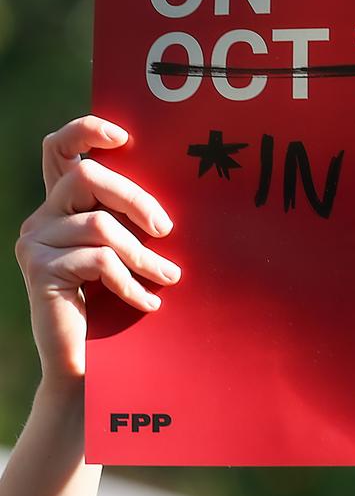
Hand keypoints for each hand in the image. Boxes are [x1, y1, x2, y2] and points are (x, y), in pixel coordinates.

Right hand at [15, 115, 180, 388]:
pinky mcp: (38, 270)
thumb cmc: (118, 299)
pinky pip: (97, 261)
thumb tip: (178, 189)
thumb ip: (132, 217)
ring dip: (143, 254)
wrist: (91, 364)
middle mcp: (43, 215)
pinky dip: (130, 282)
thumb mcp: (127, 248)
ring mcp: (35, 241)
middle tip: (167, 229)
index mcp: (64, 203)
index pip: (59, 148)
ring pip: (99, 225)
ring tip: (168, 277)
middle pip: (86, 177)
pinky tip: (148, 302)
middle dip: (135, 198)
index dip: (86, 131)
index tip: (123, 136)